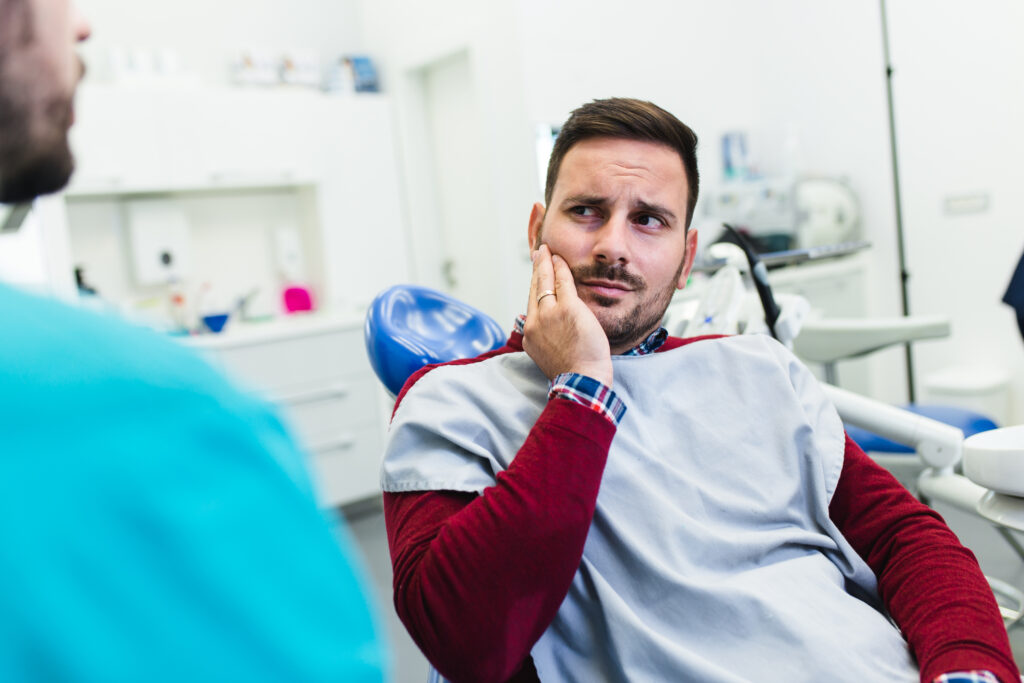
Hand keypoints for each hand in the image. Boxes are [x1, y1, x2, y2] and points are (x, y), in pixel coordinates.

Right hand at [522, 244, 612, 385]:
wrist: (581, 381)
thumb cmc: (574, 373)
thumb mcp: (550, 356)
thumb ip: (548, 339)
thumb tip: (550, 332)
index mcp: (530, 335)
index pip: (532, 304)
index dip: (534, 287)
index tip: (536, 278)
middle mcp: (536, 322)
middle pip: (535, 289)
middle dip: (537, 269)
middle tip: (538, 254)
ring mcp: (550, 314)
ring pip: (546, 282)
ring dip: (547, 263)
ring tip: (547, 251)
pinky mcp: (567, 308)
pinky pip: (563, 282)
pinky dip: (560, 268)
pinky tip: (560, 259)